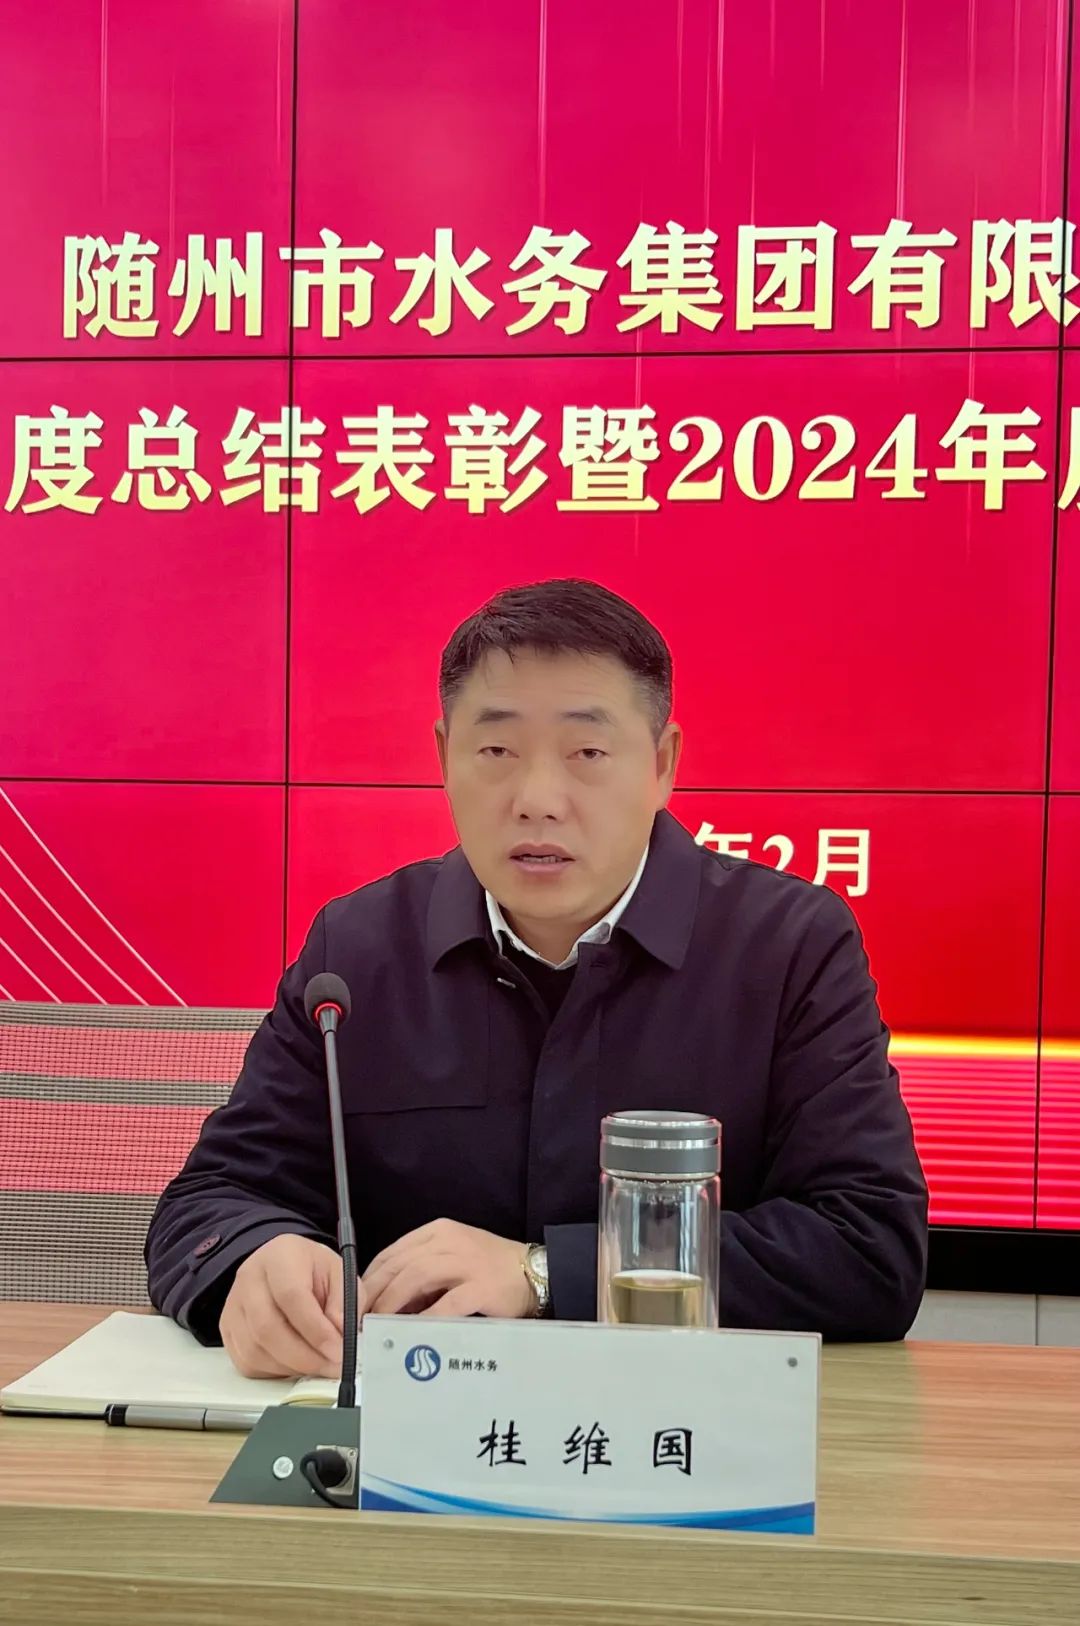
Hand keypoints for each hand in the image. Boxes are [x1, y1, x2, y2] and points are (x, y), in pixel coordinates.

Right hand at [220, 1233, 363, 1378]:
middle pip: (268, 1328)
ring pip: (255, 1351)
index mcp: (280, 1255)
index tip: (338, 1350)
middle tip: (332, 1366)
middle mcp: (249, 1277)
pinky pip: (247, 1362)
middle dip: (305, 1356)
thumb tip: (339, 1337)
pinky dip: (275, 1372)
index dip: (316, 1329)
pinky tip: (297, 1364)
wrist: (287, 1267)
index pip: (291, 1295)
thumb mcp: (341, 1275)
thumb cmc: (313, 1271)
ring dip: (292, 1367)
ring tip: (319, 1366)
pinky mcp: (227, 1329)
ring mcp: (234, 1304)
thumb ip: (344, 1303)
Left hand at [361, 1219, 535, 1319]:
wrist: (535, 1271)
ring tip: (379, 1327)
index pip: (392, 1253)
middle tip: (359, 1320)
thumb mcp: (453, 1259)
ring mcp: (466, 1262)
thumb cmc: (491, 1268)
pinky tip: (413, 1332)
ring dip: (392, 1304)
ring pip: (415, 1278)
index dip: (369, 1279)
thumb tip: (387, 1303)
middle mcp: (448, 1242)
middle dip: (374, 1294)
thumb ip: (423, 1274)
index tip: (355, 1302)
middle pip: (398, 1264)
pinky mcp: (481, 1286)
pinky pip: (446, 1303)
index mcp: (438, 1233)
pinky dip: (425, 1318)